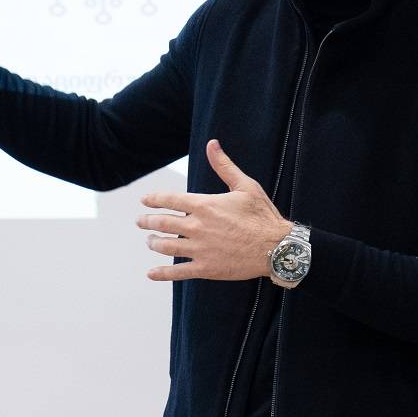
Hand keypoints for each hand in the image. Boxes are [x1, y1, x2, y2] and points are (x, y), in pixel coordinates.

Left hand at [136, 140, 292, 281]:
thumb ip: (224, 166)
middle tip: (140, 221)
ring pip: (166, 246)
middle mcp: (198, 227)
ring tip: (149, 240)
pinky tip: (151, 273)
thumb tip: (212, 144)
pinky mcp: (206, 268)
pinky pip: (178, 272)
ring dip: (153, 242)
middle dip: (148, 221)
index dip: (154, 199)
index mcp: (204, 205)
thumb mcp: (245, 185)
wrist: (277, 247)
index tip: (144, 200)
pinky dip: (162, 273)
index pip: (170, 200)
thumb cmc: (262, 215)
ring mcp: (200, 249)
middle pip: (162, 223)